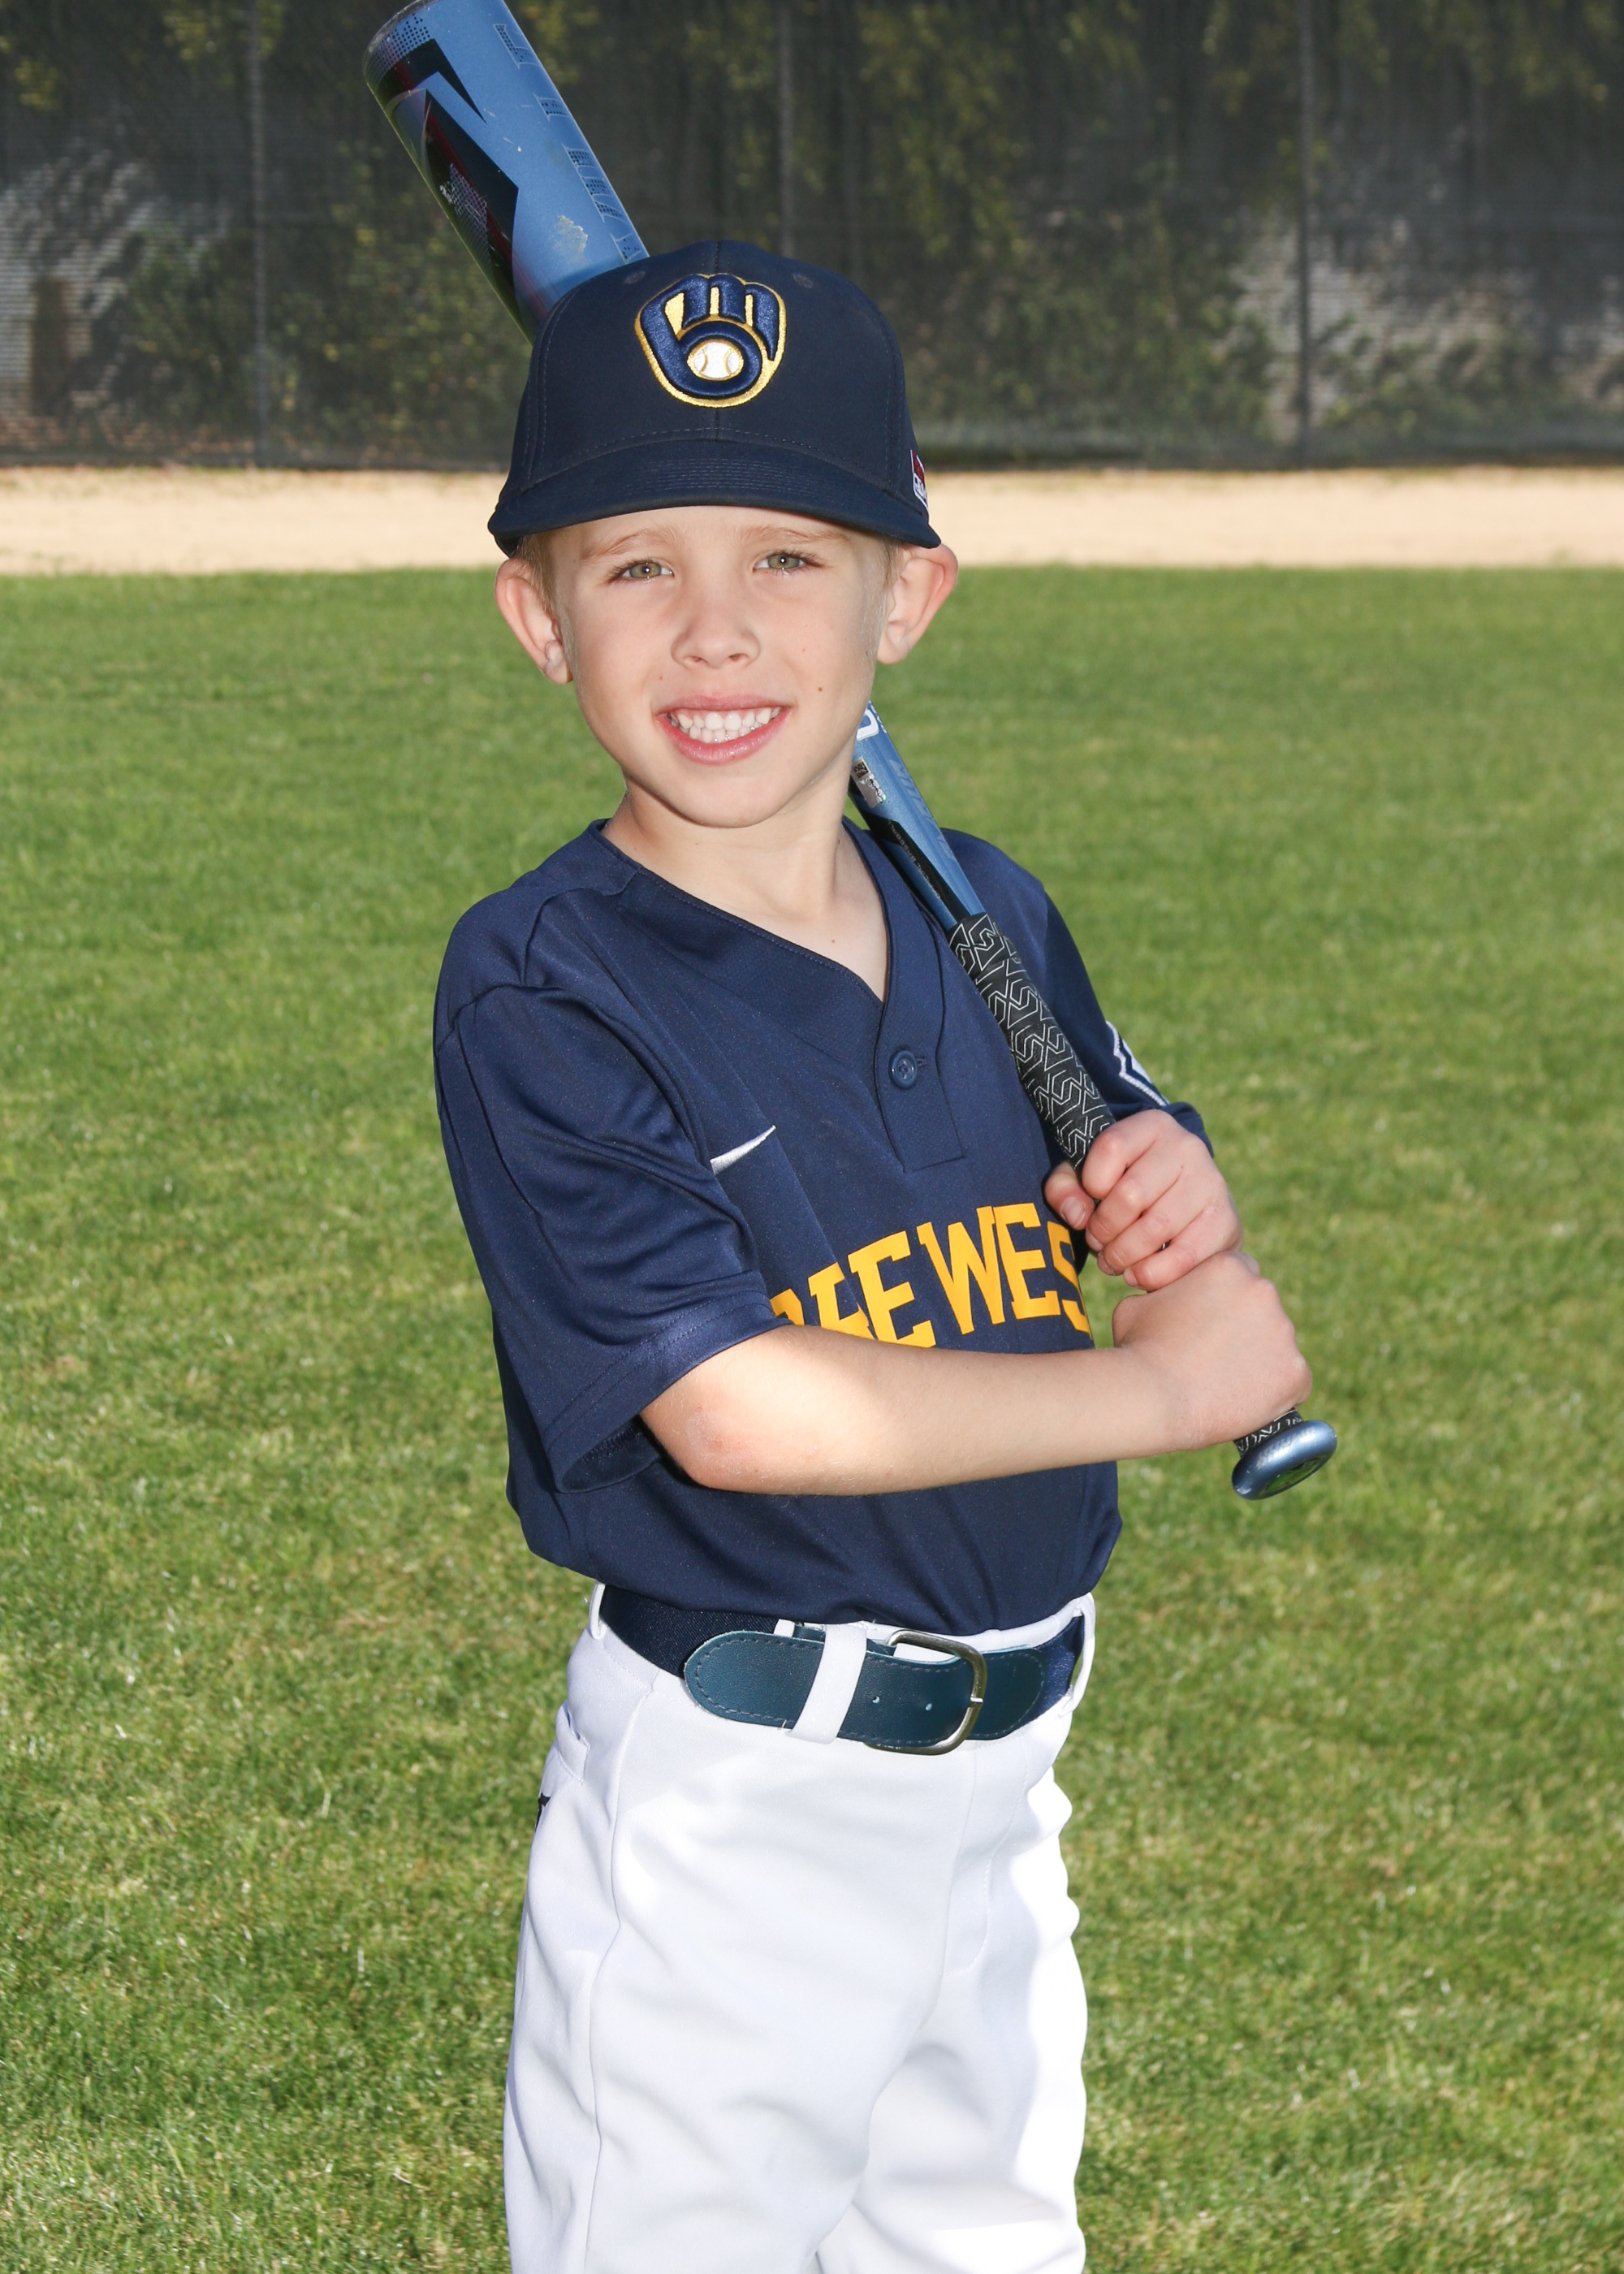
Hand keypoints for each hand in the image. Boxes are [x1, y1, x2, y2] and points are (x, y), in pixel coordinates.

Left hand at [1044, 1110, 1240, 1289]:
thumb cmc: (1126, 1188)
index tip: (1091, 1201)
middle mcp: (1187, 1147)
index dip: (1091, 1183)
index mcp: (1152, 1125)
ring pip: (1155, 1228)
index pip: (1111, 1147)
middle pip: (1131, 1193)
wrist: (1185, 1205)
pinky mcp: (1226, 1222)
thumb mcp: (1088, 1175)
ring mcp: (1212, 1183)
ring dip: (1124, 1255)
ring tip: (1113, 1260)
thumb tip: (1078, 1215)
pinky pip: (1183, 1256)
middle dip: (1104, 1228)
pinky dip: (1151, 1274)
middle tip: (1098, 1242)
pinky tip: (1137, 1273)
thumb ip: (1065, 1187)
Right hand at [1109, 1252, 1311, 1448]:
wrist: (1153, 1397)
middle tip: (1215, 1356)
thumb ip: (1164, 1294)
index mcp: (1230, 1267)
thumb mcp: (1139, 1303)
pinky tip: (1245, 1401)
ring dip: (1258, 1360)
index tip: (1212, 1323)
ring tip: (1224, 1383)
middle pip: (1263, 1309)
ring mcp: (1285, 1333)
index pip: (1240, 1275)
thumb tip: (1162, 1298)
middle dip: (1245, 1328)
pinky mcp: (1296, 1373)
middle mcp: (1264, 1292)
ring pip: (1277, 1346)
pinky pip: (1292, 1381)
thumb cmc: (1139, 1349)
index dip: (1225, 1300)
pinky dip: (1274, 1393)